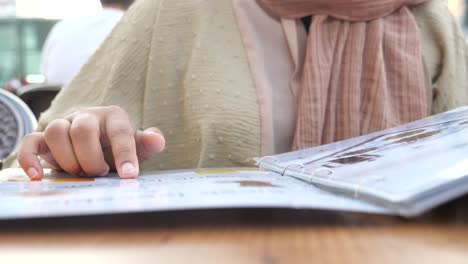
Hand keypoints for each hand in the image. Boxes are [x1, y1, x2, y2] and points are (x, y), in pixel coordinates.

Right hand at [18, 106, 164, 178]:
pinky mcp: (44, 139)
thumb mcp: (138, 147)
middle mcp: (87, 117)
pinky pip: (31, 141)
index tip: (129, 176)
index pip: (119, 131)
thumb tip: (156, 139)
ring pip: (55, 131)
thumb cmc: (119, 147)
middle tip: (100, 173)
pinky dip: (29, 158)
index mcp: (113, 117)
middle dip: (92, 157)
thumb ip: (148, 143)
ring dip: (67, 159)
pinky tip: (37, 177)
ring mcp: (64, 125)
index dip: (125, 154)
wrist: (98, 146)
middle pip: (83, 129)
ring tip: (79, 174)